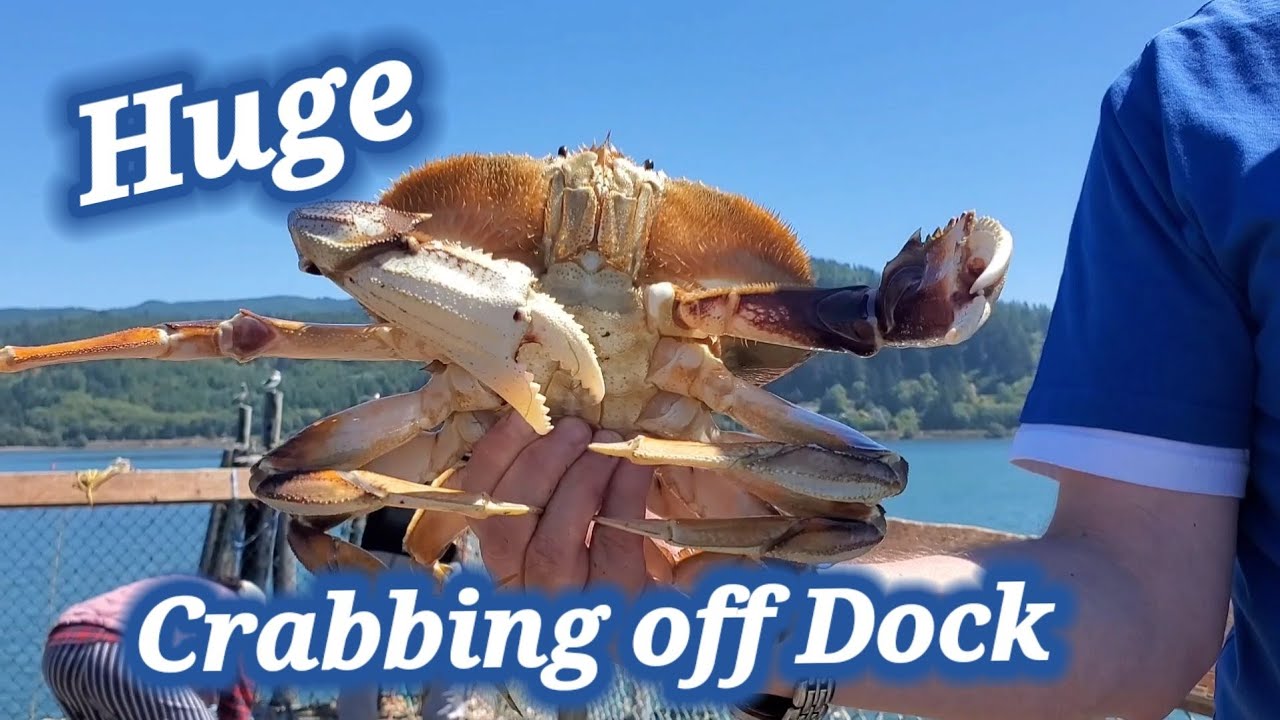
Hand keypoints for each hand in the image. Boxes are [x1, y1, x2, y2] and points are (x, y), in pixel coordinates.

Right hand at [455, 412, 651, 593]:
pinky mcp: (615, 610)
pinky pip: (613, 552)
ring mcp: (566, 608)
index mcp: (505, 560)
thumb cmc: (617, 554)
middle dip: (540, 464)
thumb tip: (559, 416)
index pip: (478, 505)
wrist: (664, 614)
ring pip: (551, 548)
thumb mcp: (576, 517)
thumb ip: (555, 478)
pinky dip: (625, 499)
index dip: (496, 453)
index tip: (526, 411)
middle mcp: (523, 591)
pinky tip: (638, 467)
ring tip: (607, 442)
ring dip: (580, 481)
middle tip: (577, 427)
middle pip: (507, 526)